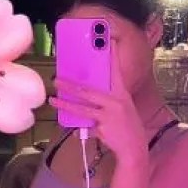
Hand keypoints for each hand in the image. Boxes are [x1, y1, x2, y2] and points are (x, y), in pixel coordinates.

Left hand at [49, 41, 146, 162]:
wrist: (134, 148)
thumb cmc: (127, 127)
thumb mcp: (122, 108)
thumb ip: (107, 99)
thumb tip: (86, 92)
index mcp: (122, 94)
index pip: (116, 71)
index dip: (112, 55)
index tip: (108, 40)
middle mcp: (116, 101)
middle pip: (88, 90)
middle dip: (70, 85)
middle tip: (56, 78)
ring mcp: (109, 115)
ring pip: (81, 107)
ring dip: (65, 103)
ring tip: (53, 99)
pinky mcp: (102, 127)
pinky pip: (85, 124)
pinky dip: (77, 126)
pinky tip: (69, 125)